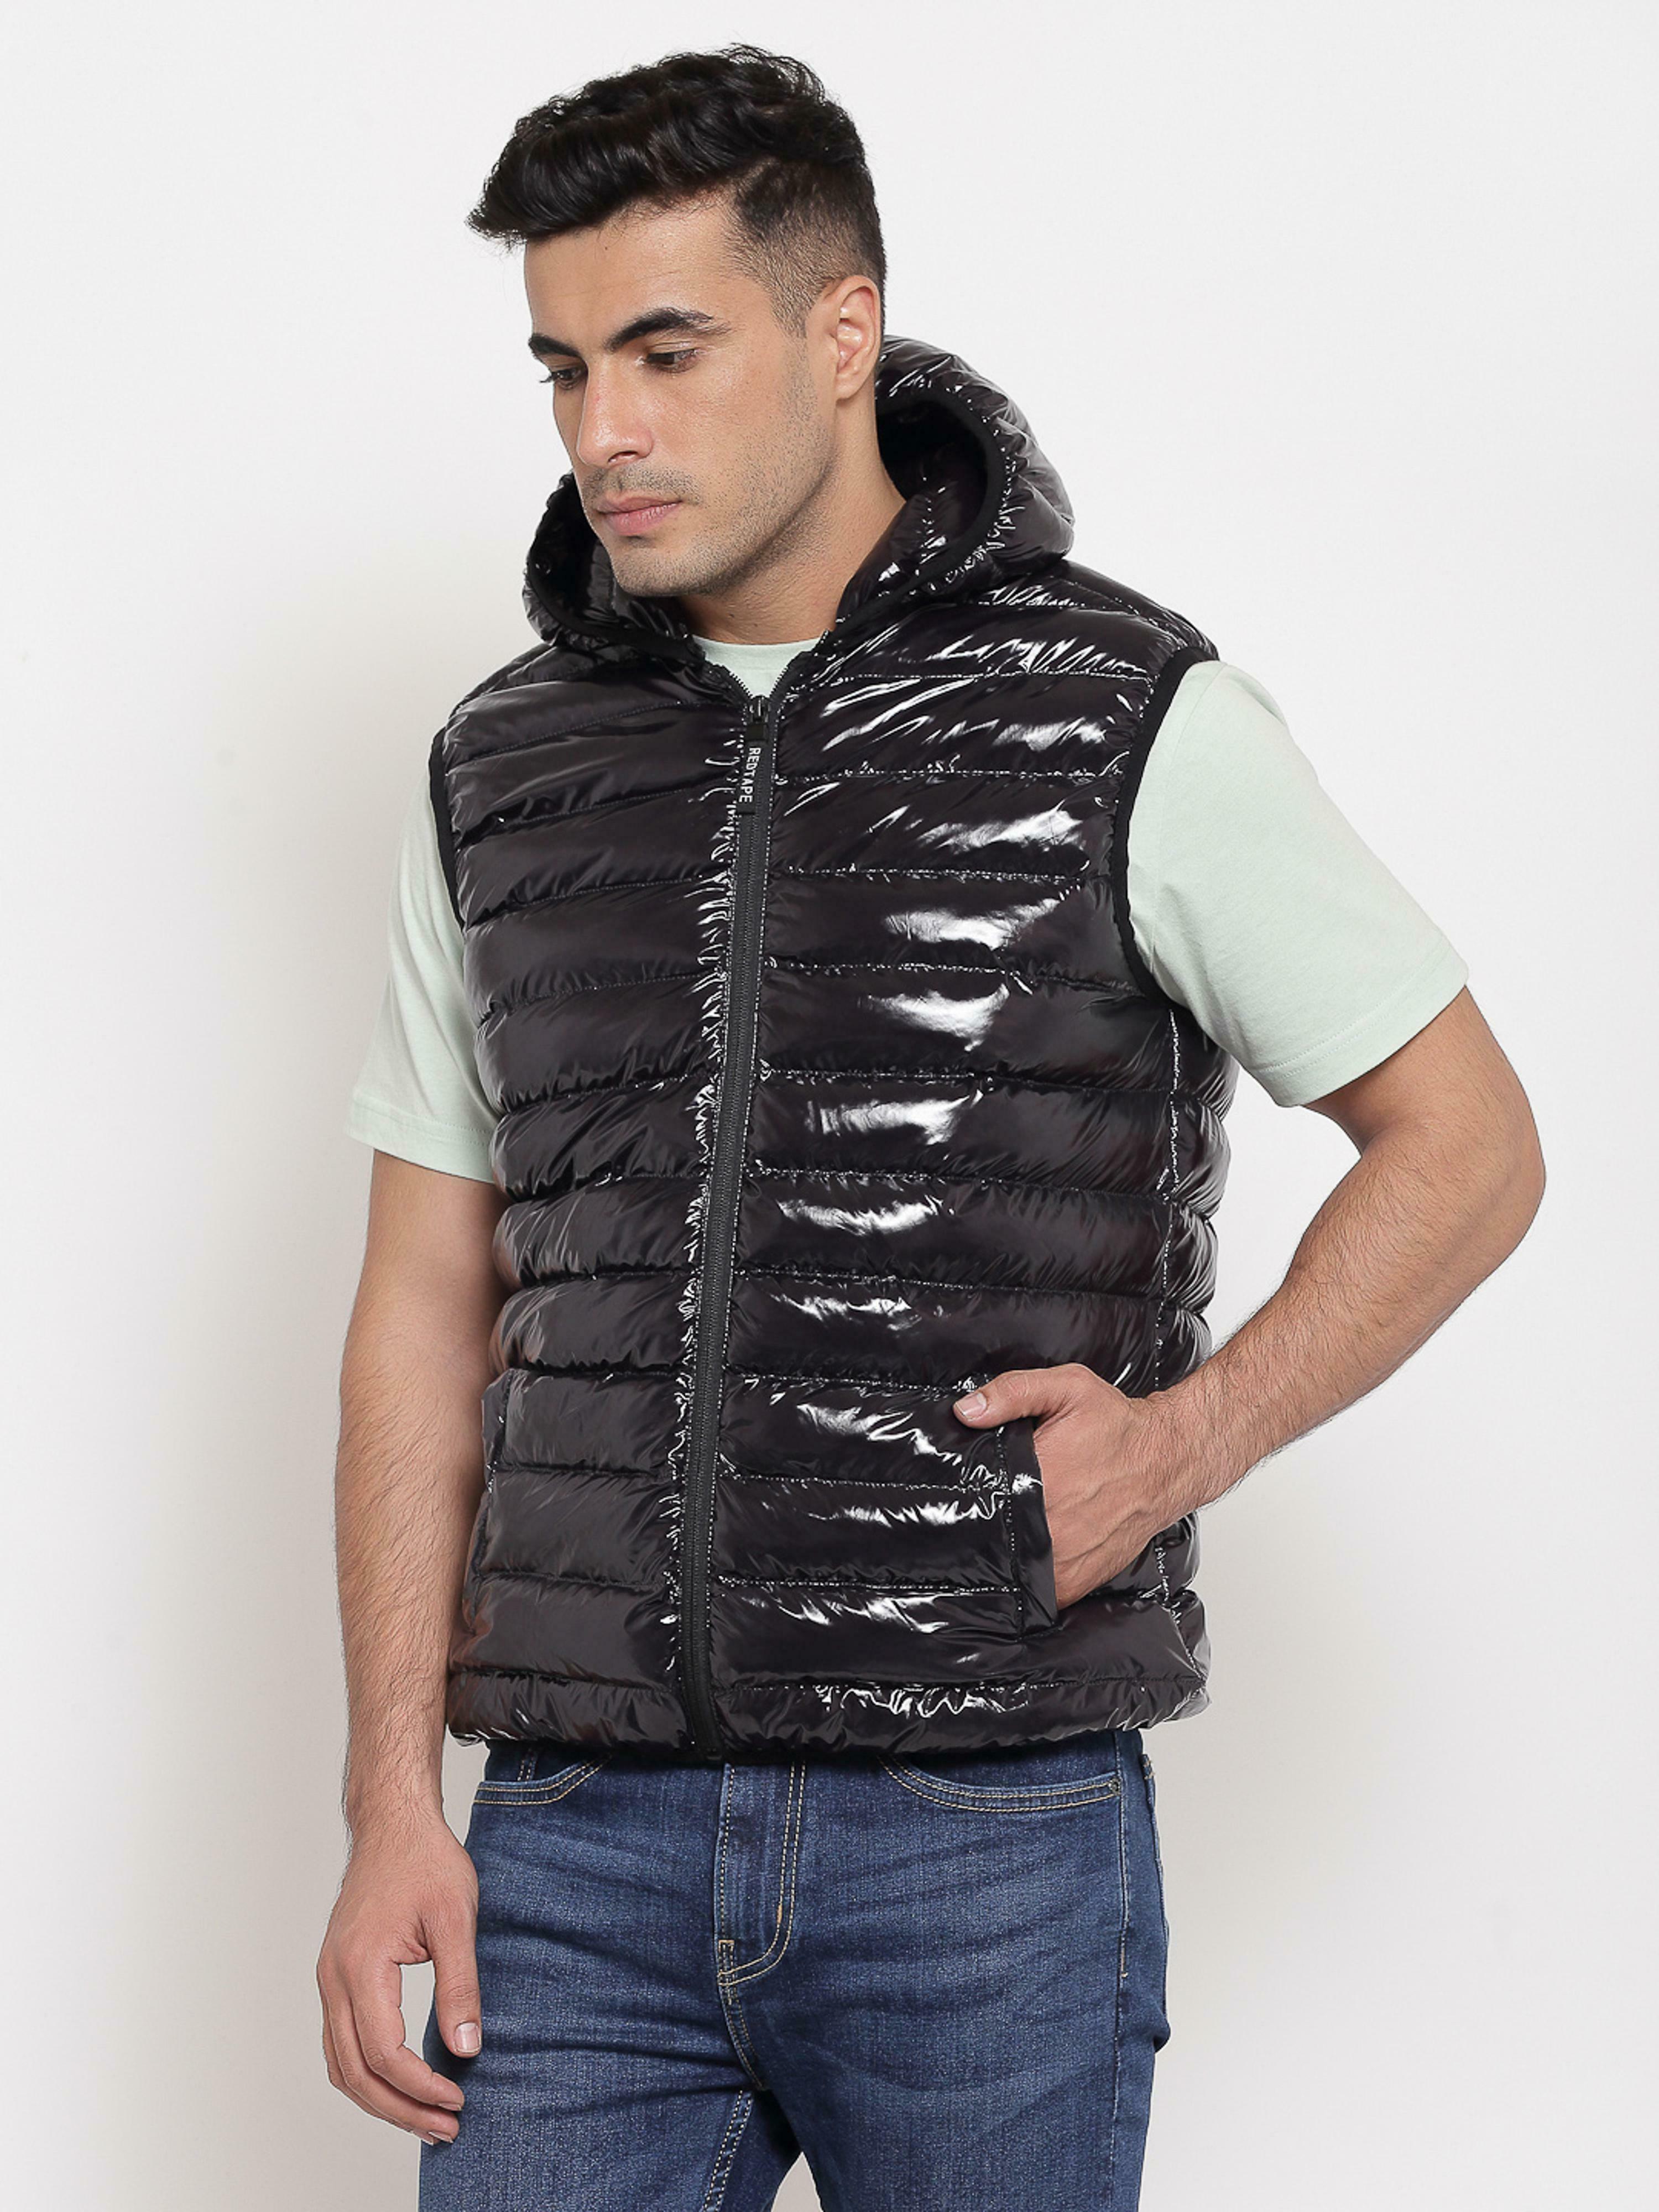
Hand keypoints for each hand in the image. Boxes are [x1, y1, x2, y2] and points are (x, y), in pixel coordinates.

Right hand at [316, 1816, 480, 2146]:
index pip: (383, 2052)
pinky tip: (401, 2083)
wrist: (393, 1823)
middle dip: (401, 2109)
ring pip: (341, 2064)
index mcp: (360, 1966)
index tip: (458, 2099)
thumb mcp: (455, 1918)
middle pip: (356, 2072)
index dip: (420, 2086)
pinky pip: (341, 2043)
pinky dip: (367, 2073)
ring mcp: (330, 1979)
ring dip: (381, 2099)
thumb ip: (460, 1984)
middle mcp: (334, 1979)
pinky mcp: (338, 1976)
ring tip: (426, 2118)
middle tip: (446, 2127)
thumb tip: (466, 2046)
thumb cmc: (425, 1860)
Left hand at [953, 1363, 1195, 1609]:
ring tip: (1007, 1528)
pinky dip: (1028, 1575)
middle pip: (990, 1536)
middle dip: (982, 1523)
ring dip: (1004, 1552)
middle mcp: (1051, 1527)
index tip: (963, 1491)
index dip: (964, 1498)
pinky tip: (1029, 1550)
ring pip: (1010, 1568)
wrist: (1169, 1460)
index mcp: (1040, 1481)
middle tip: (982, 1508)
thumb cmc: (1119, 1426)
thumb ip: (1013, 1393)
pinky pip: (1036, 1589)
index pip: (979, 1499)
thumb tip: (966, 1411)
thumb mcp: (1068, 1388)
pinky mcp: (1077, 1582)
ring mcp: (1064, 1561)